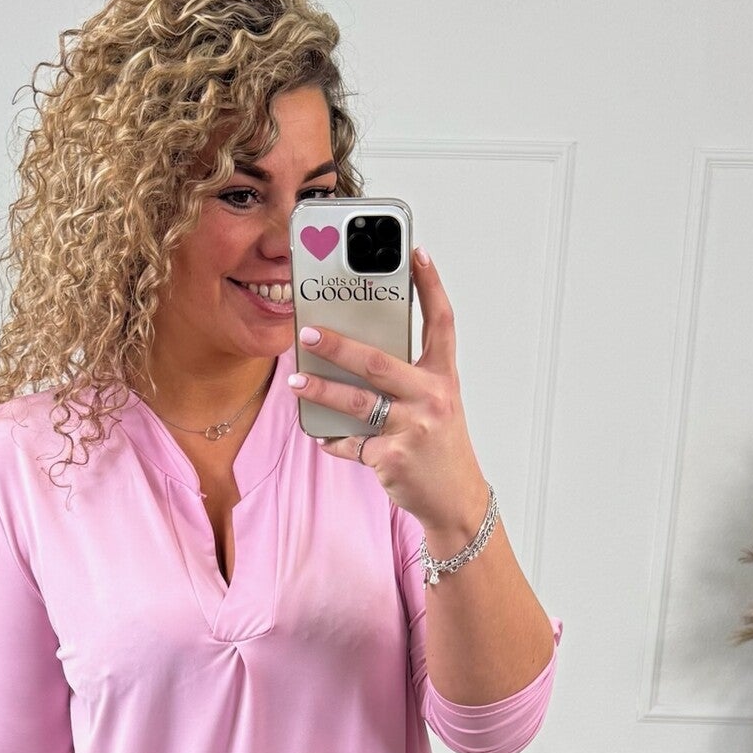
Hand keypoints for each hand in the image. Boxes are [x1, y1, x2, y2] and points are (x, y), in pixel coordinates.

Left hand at [292, 246, 485, 529]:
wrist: (456, 500)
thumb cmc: (440, 446)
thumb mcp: (436, 405)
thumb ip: (406, 379)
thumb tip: (354, 355)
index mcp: (443, 378)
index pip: (441, 322)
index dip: (430, 286)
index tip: (416, 253)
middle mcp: (432, 398)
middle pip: (378, 362)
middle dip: (338, 345)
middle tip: (307, 333)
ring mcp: (413, 429)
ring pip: (357, 403)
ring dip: (322, 391)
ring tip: (296, 382)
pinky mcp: (393, 458)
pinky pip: (352, 444)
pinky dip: (334, 440)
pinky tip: (322, 435)